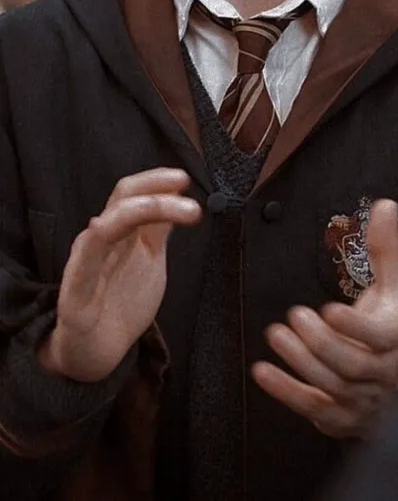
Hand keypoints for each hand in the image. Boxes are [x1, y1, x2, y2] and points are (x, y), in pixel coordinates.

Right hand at [38, 168, 201, 381]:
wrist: (95, 353)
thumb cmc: (120, 304)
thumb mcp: (150, 262)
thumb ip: (159, 231)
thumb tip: (178, 198)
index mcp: (120, 232)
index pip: (134, 194)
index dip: (156, 181)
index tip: (185, 179)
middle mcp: (101, 240)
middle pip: (122, 200)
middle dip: (156, 190)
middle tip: (187, 192)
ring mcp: (86, 262)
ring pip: (107, 224)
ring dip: (145, 210)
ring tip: (179, 211)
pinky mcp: (75, 291)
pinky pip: (84, 262)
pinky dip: (96, 242)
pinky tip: (104, 228)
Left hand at [252, 199, 397, 437]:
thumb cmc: (389, 326)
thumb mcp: (394, 286)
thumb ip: (385, 247)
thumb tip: (384, 206)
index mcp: (395, 336)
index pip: (379, 337)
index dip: (354, 326)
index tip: (329, 308)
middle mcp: (381, 372)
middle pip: (350, 363)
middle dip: (320, 342)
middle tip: (293, 316)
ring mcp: (359, 398)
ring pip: (330, 385)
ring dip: (299, 361)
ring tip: (275, 335)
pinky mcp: (336, 416)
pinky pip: (310, 406)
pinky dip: (285, 391)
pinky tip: (261, 371)